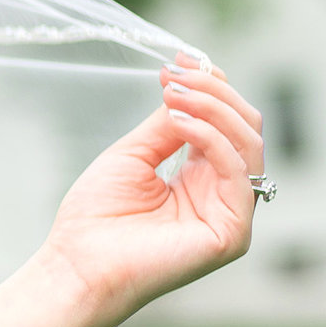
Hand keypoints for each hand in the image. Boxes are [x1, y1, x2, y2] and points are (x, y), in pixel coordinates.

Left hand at [30, 50, 263, 326]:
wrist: (77, 264)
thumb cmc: (96, 217)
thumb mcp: (132, 156)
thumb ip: (167, 124)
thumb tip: (189, 84)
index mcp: (202, 178)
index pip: (225, 125)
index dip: (210, 89)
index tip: (178, 61)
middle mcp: (223, 194)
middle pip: (245, 129)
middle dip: (213, 93)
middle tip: (176, 75)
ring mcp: (232, 214)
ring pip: (248, 144)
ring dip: (212, 108)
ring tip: (174, 93)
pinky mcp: (232, 232)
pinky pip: (236, 172)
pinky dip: (211, 138)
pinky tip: (179, 122)